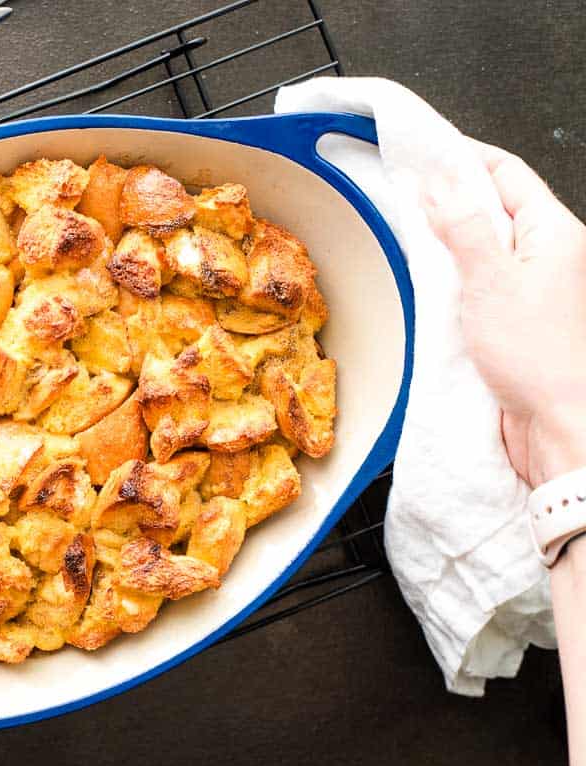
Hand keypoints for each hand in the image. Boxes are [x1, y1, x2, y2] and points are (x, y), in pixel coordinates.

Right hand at [421, 140, 585, 486]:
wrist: (555, 423)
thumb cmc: (540, 359)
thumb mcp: (493, 280)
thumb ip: (466, 226)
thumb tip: (440, 180)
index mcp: (554, 233)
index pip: (506, 173)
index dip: (463, 155)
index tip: (423, 147)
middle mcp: (546, 254)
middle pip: (492, 204)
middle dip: (448, 192)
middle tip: (404, 184)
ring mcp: (528, 285)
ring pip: (481, 241)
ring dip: (446, 234)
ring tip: (409, 226)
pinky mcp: (508, 315)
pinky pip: (474, 278)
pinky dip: (448, 270)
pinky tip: (426, 275)